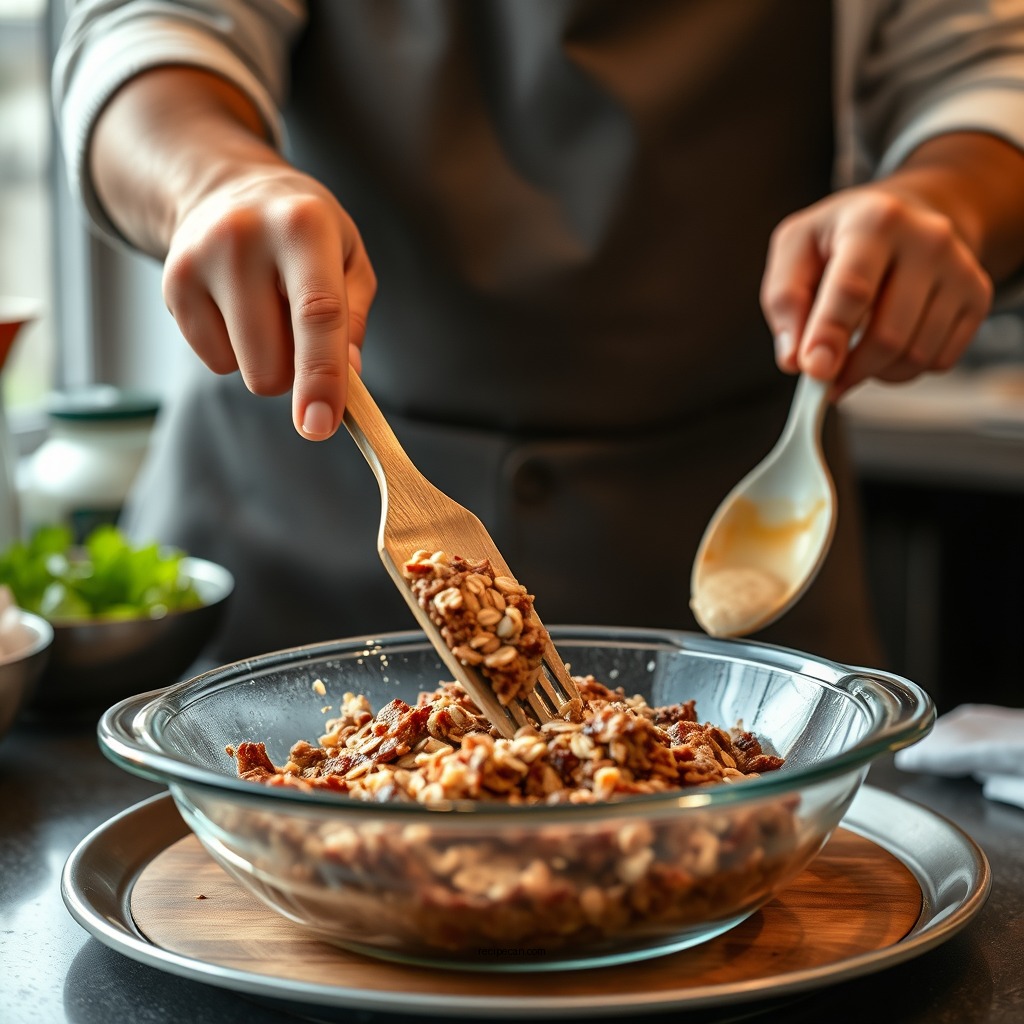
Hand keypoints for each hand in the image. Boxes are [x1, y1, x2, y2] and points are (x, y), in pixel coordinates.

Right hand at [162, 163, 376, 438]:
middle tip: (300, 332)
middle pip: (272, 361)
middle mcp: (244, 236)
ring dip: (267, 363)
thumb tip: (346, 379)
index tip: (320, 426)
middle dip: (296, 374)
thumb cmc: (306, 235)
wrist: (229, 189)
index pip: (316, 314)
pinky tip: (237, 309)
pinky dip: (234, 352)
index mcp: (304, 226)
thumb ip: (355, 319)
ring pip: (243, 370)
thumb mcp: (349, 257)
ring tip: (269, 312)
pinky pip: (214, 362)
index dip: (321, 376)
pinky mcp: (172, 285)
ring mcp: (199, 259)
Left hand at [760, 183, 992, 396]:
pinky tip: (885, 347)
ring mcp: (960, 268)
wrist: (905, 216)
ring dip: (874, 372)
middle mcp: (927, 239)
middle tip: (824, 377)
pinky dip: (903, 370)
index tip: (815, 371)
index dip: (830, 335)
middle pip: (888, 334)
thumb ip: (786, 301)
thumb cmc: (839, 238)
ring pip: (916, 355)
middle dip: (849, 369)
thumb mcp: (795, 248)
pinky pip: (939, 361)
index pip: (853, 288)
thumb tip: (796, 359)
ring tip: (853, 353)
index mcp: (874, 221)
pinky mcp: (978, 296)